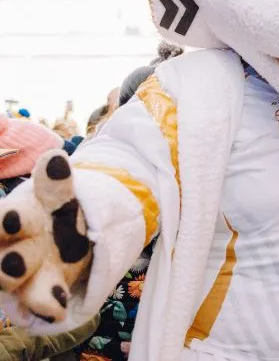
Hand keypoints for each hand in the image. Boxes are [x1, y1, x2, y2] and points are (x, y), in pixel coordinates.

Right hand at [0, 150, 91, 323]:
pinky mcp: (45, 293)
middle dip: (10, 266)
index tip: (14, 218)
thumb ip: (57, 183)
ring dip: (33, 294)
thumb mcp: (59, 194)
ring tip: (49, 302)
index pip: (2, 223)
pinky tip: (57, 313)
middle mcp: (12, 250)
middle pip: (6, 263)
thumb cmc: (55, 211)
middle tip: (18, 267)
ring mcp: (28, 275)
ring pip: (22, 288)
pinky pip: (44, 303)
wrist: (75, 230)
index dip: (4, 223)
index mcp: (13, 220)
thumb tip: (55, 160)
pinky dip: (48, 309)